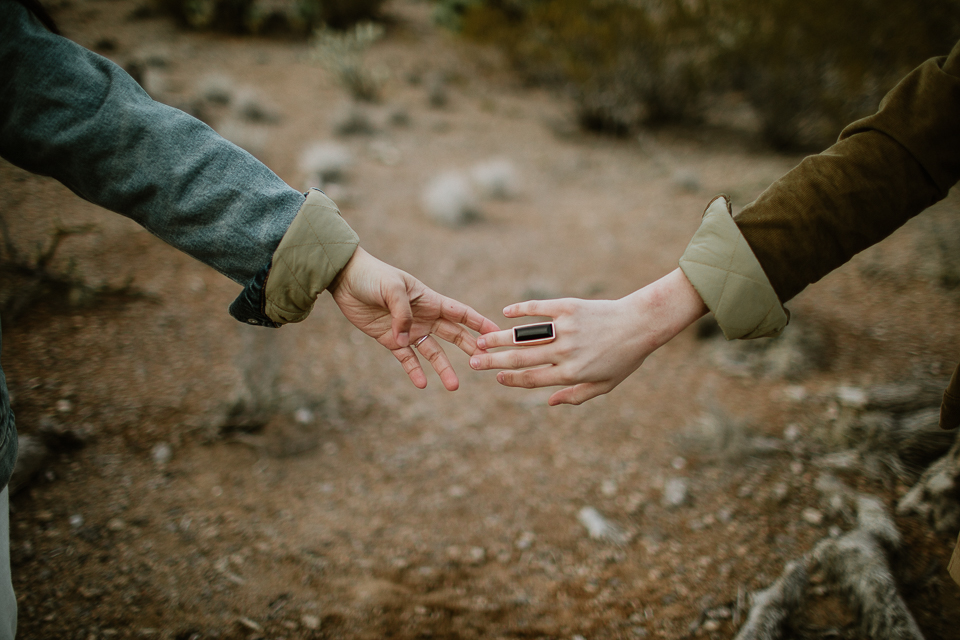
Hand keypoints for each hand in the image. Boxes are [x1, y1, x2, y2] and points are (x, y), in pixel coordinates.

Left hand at [328, 247, 499, 389]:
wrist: (346, 279)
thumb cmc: (372, 276)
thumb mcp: (391, 289)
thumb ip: (403, 313)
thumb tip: (407, 340)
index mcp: (429, 300)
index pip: (460, 313)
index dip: (479, 323)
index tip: (497, 333)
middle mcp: (424, 316)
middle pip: (453, 335)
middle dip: (470, 348)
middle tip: (485, 363)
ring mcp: (409, 329)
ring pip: (433, 352)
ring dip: (443, 368)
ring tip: (454, 386)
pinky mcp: (391, 339)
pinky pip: (407, 359)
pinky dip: (414, 371)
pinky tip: (422, 384)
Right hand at [468, 268, 707, 404]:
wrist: (640, 323)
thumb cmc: (624, 357)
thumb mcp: (605, 385)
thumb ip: (576, 395)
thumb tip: (549, 403)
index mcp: (572, 372)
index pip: (533, 379)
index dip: (512, 380)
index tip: (496, 378)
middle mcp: (566, 351)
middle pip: (522, 359)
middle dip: (494, 361)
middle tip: (474, 361)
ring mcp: (566, 328)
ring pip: (525, 335)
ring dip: (501, 338)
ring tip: (483, 340)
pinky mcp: (569, 307)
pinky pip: (540, 308)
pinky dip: (521, 310)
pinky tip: (506, 313)